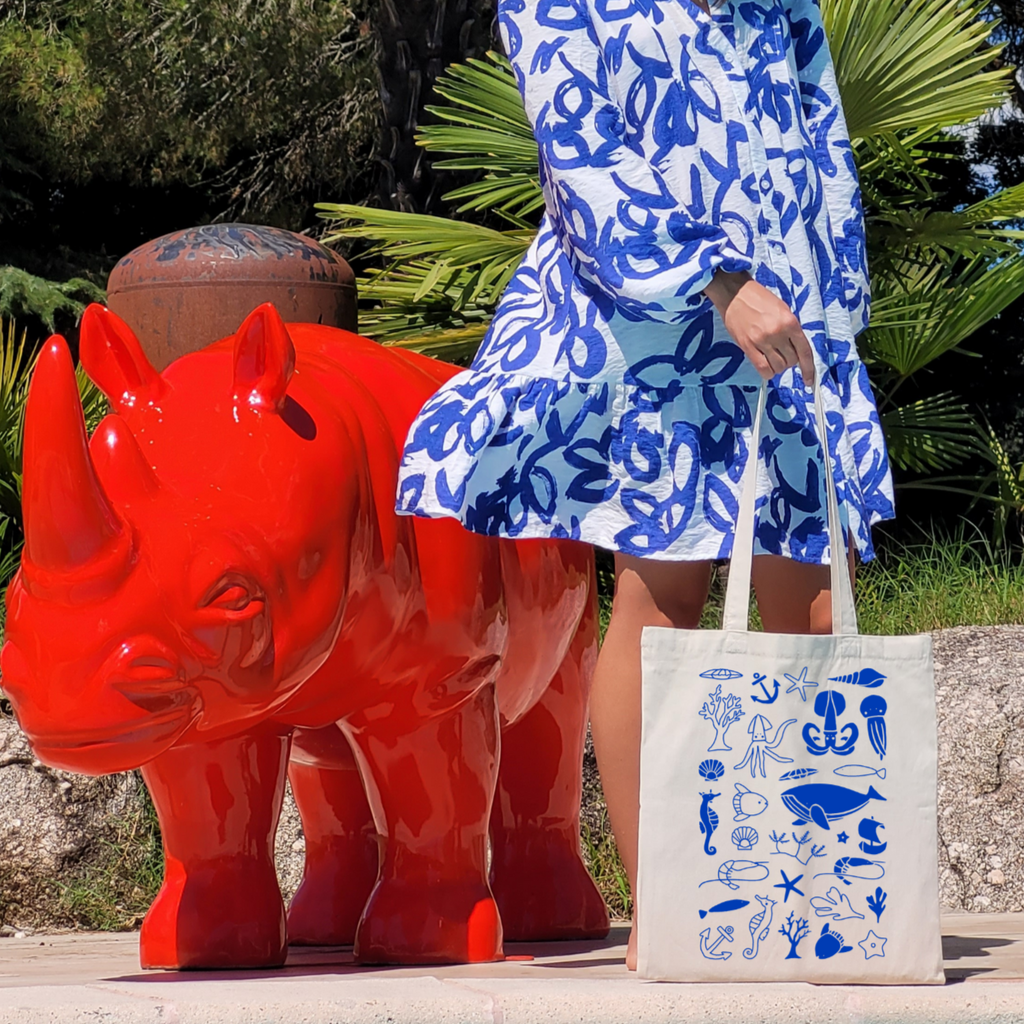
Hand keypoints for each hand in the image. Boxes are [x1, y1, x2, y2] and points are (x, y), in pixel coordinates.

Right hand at [703, 269, 814, 385]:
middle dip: (789, 361)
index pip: (804, 351)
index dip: (808, 368)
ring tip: (772, 357)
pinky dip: (767, 372)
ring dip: (777, 367)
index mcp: (790, 322)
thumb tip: (795, 349)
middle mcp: (778, 332)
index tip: (809, 380)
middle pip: (791, 361)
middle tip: (782, 354)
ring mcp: (762, 340)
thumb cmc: (759, 299)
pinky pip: (762, 368)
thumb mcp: (782, 310)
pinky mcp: (748, 346)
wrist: (735, 293)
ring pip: (778, 367)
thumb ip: (791, 329)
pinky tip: (766, 367)